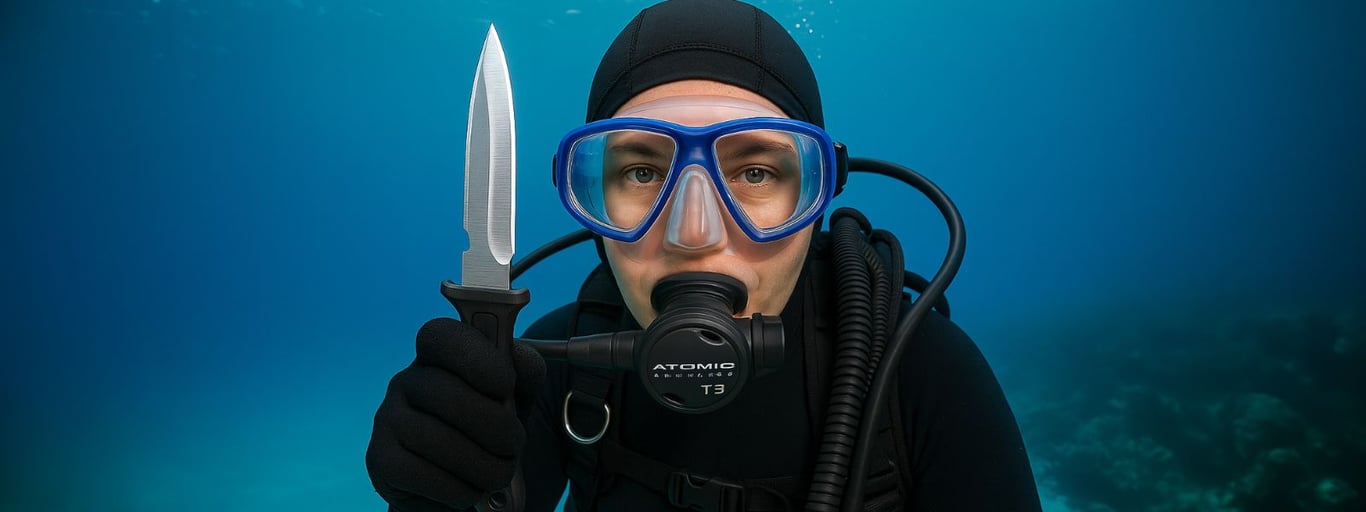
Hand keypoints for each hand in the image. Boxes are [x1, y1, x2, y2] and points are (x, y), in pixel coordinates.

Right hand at [366, 317, 546, 510]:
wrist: (463, 480)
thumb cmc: (489, 430)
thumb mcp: (516, 398)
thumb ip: (524, 372)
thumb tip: (519, 361)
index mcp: (439, 357)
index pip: (442, 336)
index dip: (475, 357)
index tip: (505, 384)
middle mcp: (407, 381)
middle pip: (444, 392)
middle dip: (492, 425)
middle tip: (514, 445)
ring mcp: (387, 418)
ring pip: (434, 438)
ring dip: (480, 463)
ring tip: (499, 473)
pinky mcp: (379, 459)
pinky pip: (418, 473)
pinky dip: (455, 488)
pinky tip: (470, 490)